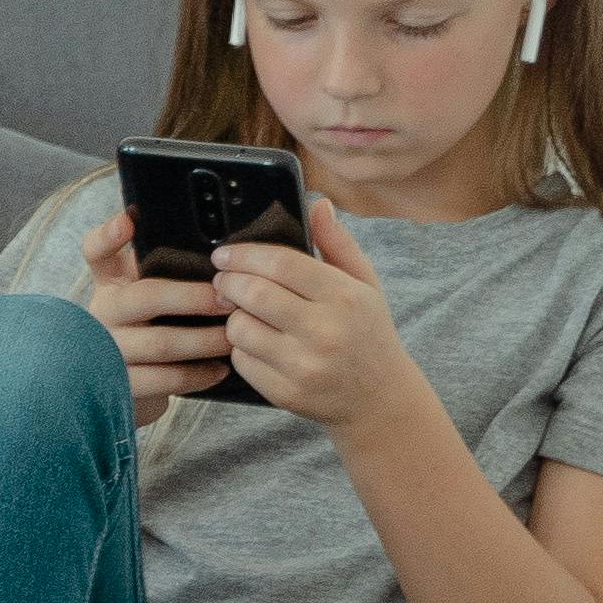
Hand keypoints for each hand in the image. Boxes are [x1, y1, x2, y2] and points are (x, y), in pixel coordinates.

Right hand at [77, 206, 232, 418]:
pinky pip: (164, 378)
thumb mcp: (152, 297)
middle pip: (145, 296)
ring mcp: (106, 350)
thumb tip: (224, 253)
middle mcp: (103, 312)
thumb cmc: (153, 332)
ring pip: (161, 342)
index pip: (97, 252)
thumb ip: (172, 273)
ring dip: (205, 340)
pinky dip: (197, 374)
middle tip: (230, 300)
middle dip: (194, 298)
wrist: (125, 390)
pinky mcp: (119, 384)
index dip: (109, 235)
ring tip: (234, 337)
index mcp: (111, 284)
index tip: (130, 220)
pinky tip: (220, 370)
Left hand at [212, 191, 416, 438]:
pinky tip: (255, 342)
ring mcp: (304, 366)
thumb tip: (317, 203)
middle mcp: (325, 332)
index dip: (245, 254)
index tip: (225, 254)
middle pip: (253, 294)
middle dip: (228, 282)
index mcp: (345, 298)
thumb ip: (337, 243)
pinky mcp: (285, 393)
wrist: (380, 399)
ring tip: (242, 311)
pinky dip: (240, 348)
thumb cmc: (368, 333)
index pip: (282, 264)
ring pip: (240, 329)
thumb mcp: (365, 285)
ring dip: (233, 316)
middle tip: (223, 279)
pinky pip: (241, 361)